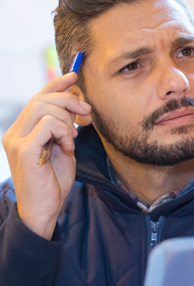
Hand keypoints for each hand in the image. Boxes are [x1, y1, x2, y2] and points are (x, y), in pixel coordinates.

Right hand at [2, 72, 90, 238]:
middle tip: (86, 114)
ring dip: (66, 120)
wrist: (46, 208)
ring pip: (44, 108)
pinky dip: (63, 131)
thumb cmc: (54, 180)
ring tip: (72, 139)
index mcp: (23, 130)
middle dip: (69, 100)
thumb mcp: (62, 147)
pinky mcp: (24, 151)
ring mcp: (16, 141)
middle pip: (42, 98)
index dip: (56, 84)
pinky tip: (67, 146)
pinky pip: (47, 125)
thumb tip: (76, 103)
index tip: (74, 77)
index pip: (37, 97)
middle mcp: (15, 132)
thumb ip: (64, 126)